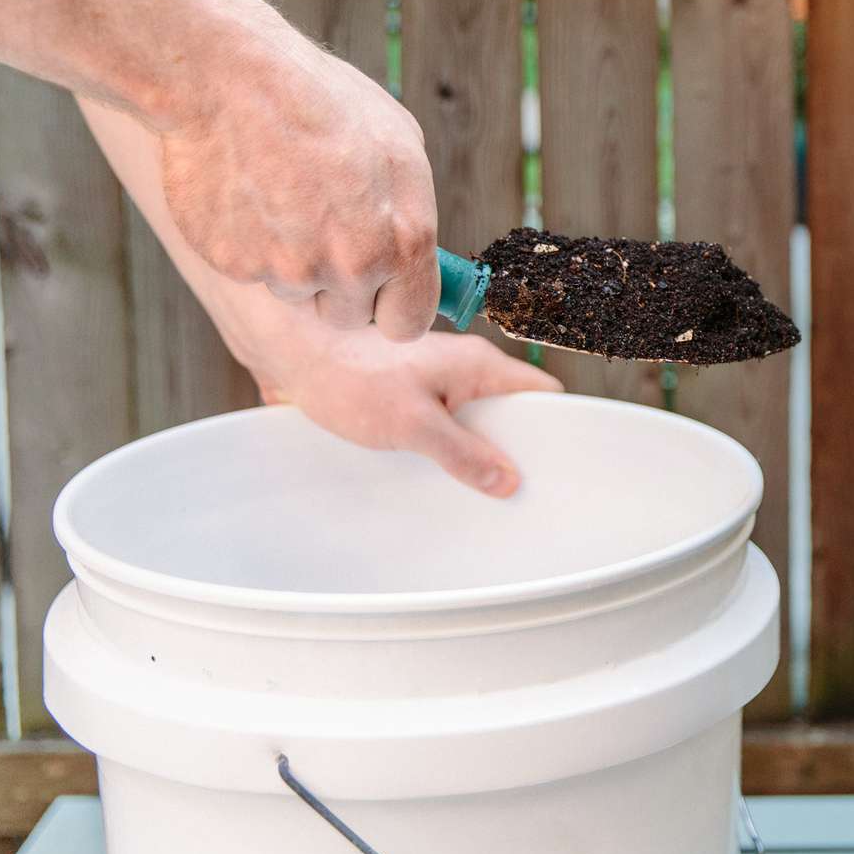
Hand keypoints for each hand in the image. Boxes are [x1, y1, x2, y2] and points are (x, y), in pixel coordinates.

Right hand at [159, 32, 439, 341]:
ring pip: (298, 293)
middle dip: (338, 285)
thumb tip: (414, 255)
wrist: (230, 77)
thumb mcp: (400, 146)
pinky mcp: (239, 266)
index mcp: (404, 241)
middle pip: (348, 315)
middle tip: (322, 227)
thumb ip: (410, 214)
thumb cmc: (322, 101)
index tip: (382, 294)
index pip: (407, 324)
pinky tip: (247, 193)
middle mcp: (352, 265)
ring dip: (292, 261)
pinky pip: (253, 272)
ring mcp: (292, 269)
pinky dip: (249, 245)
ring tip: (281, 194)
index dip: (392, 308)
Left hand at [251, 324, 563, 497]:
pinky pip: (449, 432)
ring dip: (477, 456)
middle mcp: (464, 371)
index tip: (558, 464)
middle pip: (513, 414)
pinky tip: (441, 480)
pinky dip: (450, 455)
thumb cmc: (349, 377)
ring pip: (479, 425)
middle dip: (516, 450)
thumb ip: (463, 454)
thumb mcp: (414, 424)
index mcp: (477, 365)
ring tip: (478, 492)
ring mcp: (440, 386)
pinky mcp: (415, 402)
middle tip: (516, 491)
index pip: (542, 391)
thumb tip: (506, 480)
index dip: (558, 425)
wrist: (296, 361)